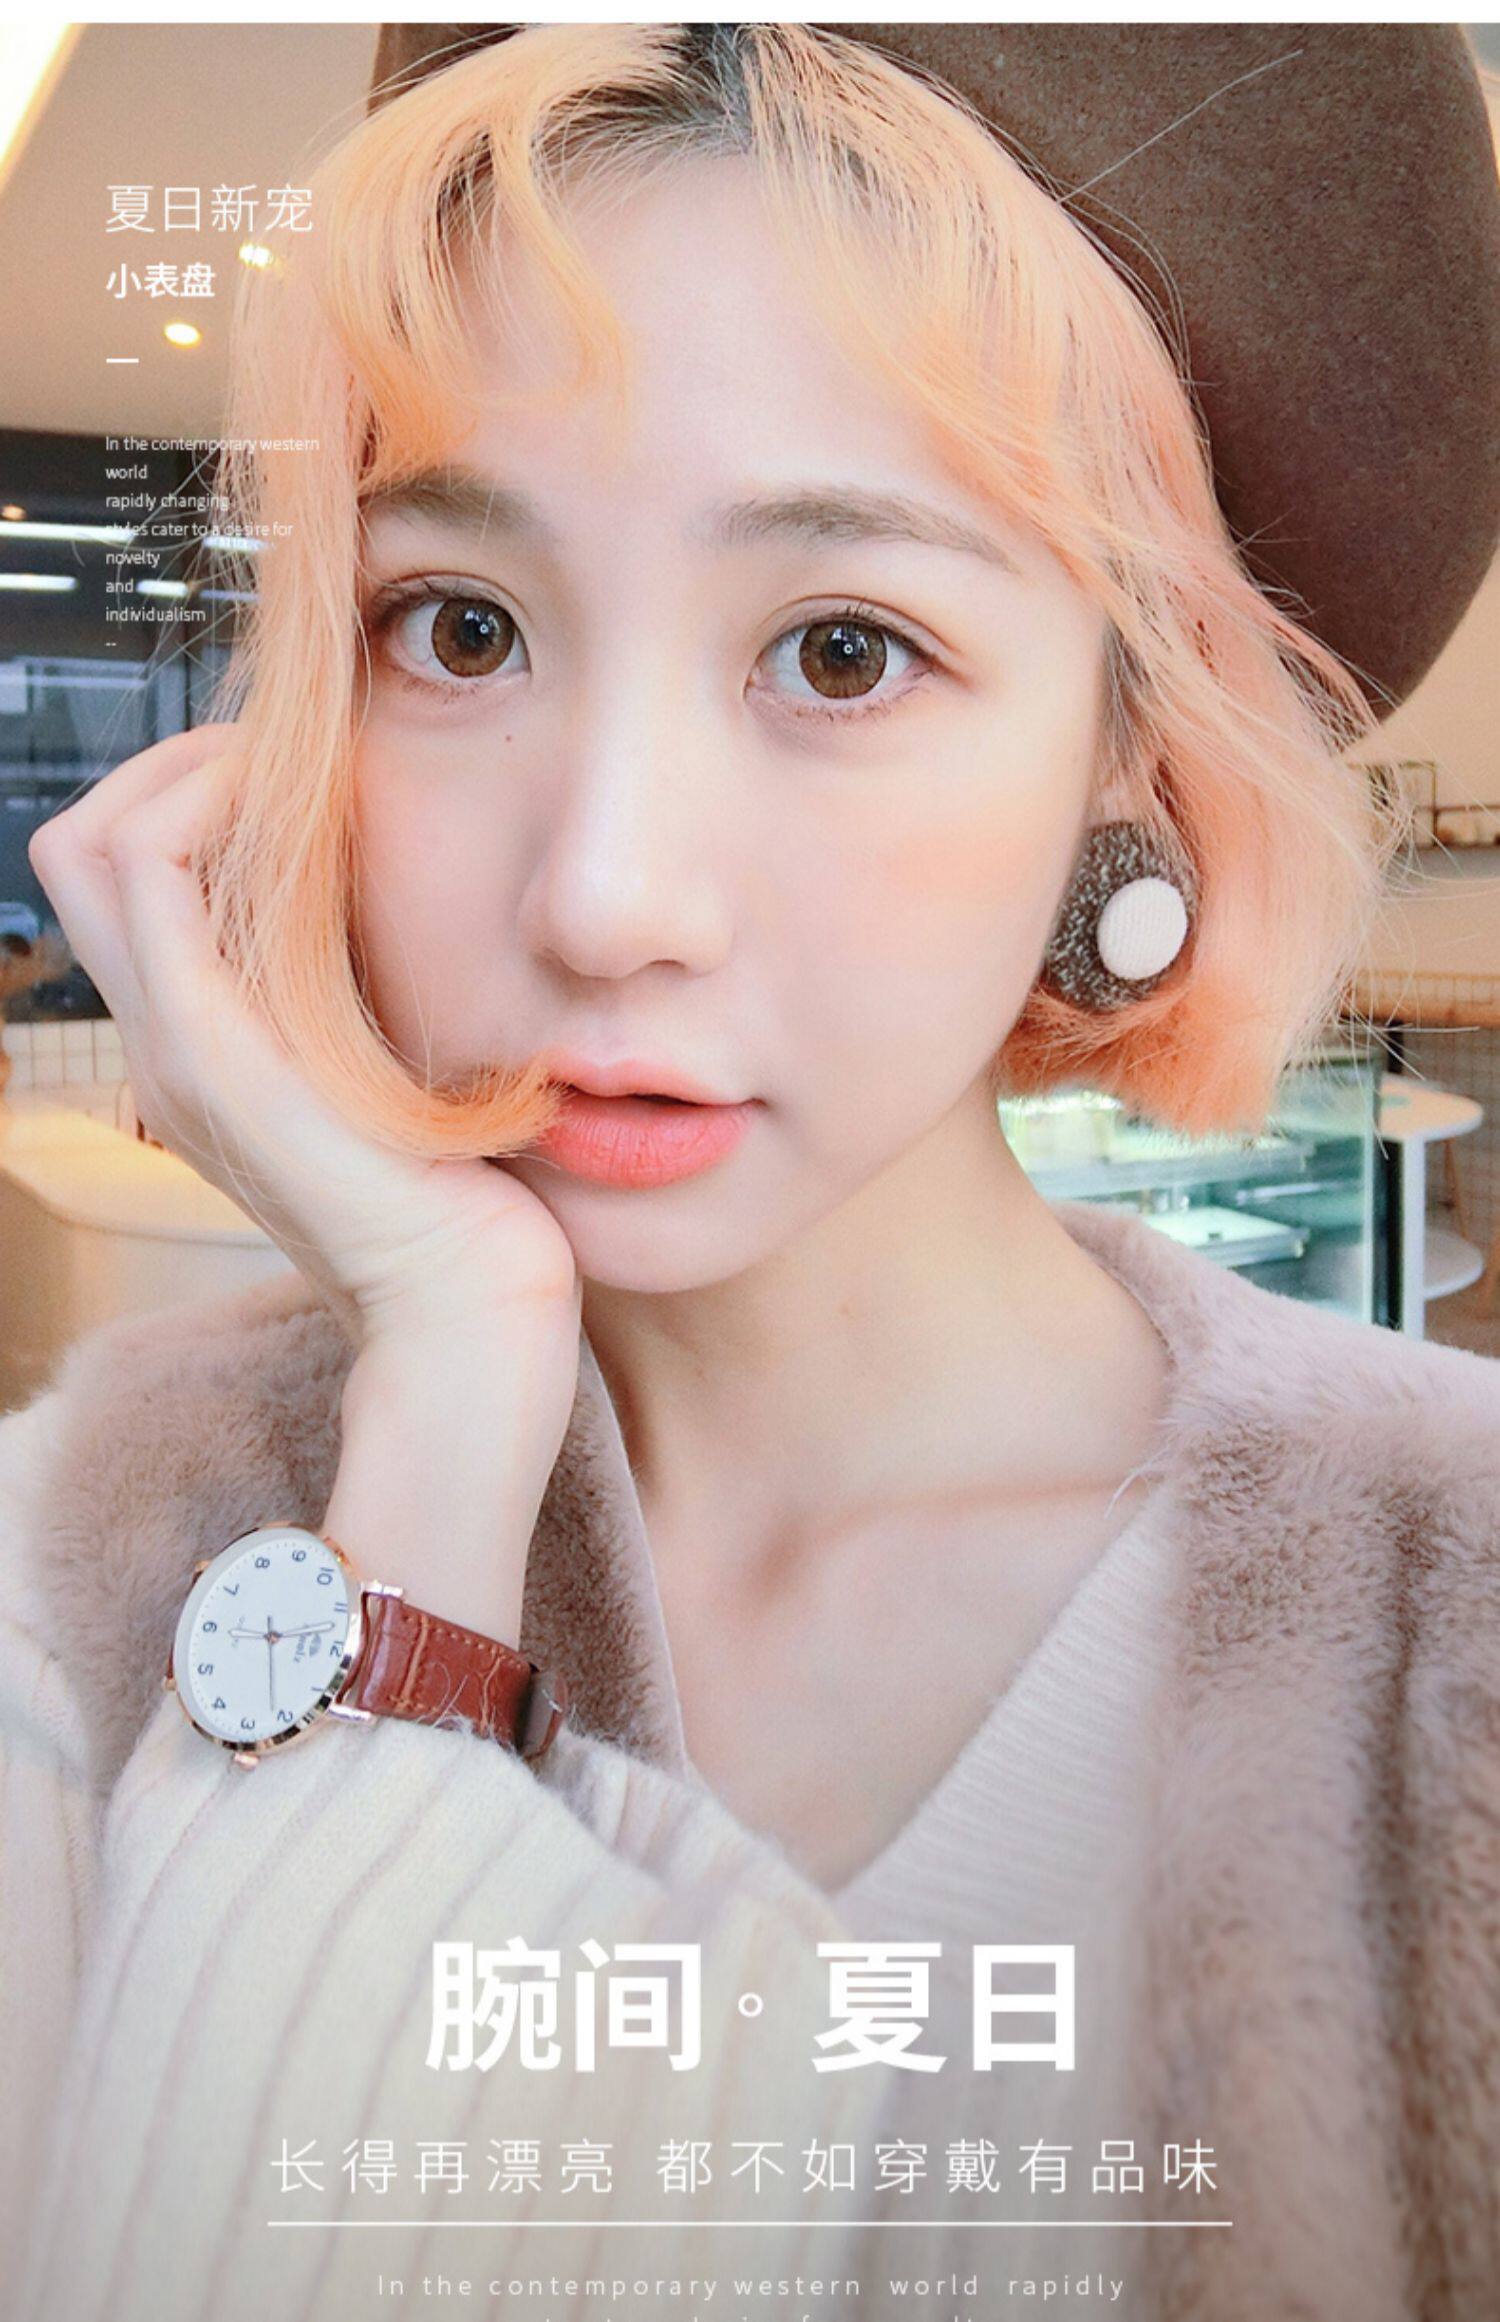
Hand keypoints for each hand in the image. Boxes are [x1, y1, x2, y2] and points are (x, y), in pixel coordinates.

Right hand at [26, 726, 579, 1357]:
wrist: (467, 1306)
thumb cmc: (464, 1194)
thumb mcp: (395, 1069)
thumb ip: (362, 999)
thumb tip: (384, 894)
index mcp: (203, 1049)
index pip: (113, 880)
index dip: (182, 796)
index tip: (296, 782)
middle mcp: (165, 1047)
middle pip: (73, 850)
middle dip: (171, 767)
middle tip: (283, 763)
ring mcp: (176, 1051)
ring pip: (95, 844)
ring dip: (193, 774)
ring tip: (296, 780)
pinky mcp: (213, 1053)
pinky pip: (154, 871)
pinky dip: (214, 805)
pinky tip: (313, 811)